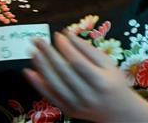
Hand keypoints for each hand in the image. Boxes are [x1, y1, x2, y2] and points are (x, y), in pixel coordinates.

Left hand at [24, 31, 144, 122]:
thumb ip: (87, 49)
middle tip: (38, 40)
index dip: (65, 48)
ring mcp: (76, 105)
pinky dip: (38, 84)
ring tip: (33, 51)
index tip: (57, 35)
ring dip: (41, 66)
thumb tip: (67, 34)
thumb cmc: (113, 83)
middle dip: (49, 53)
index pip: (78, 62)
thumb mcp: (108, 63)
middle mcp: (88, 95)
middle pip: (64, 72)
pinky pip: (50, 96)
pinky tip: (29, 72)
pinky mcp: (68, 110)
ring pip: (54, 84)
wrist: (118, 111)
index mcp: (100, 82)